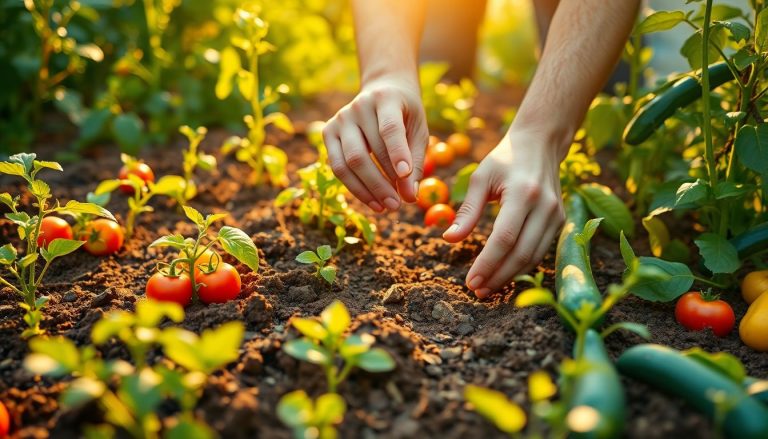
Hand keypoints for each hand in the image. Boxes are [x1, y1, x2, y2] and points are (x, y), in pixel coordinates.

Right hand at [323, 76, 428, 211]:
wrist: (383, 91)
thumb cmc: (405, 116)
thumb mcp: (418, 132)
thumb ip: (415, 162)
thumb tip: (409, 197)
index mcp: (385, 99)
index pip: (388, 128)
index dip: (397, 153)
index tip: (405, 176)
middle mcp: (358, 107)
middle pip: (363, 153)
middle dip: (381, 183)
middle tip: (398, 205)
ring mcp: (340, 119)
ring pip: (348, 162)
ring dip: (368, 189)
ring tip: (387, 207)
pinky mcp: (328, 132)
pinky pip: (338, 166)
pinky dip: (356, 188)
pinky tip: (373, 201)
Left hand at [443, 130, 565, 297]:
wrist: (541, 143)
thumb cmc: (505, 159)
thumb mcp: (481, 178)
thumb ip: (467, 211)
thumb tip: (448, 239)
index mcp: (524, 193)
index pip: (504, 238)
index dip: (487, 264)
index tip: (470, 281)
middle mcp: (545, 207)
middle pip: (521, 253)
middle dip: (498, 276)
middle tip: (477, 291)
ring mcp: (556, 215)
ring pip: (534, 257)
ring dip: (510, 277)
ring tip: (487, 288)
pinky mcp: (560, 221)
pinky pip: (540, 251)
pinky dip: (522, 267)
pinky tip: (504, 274)